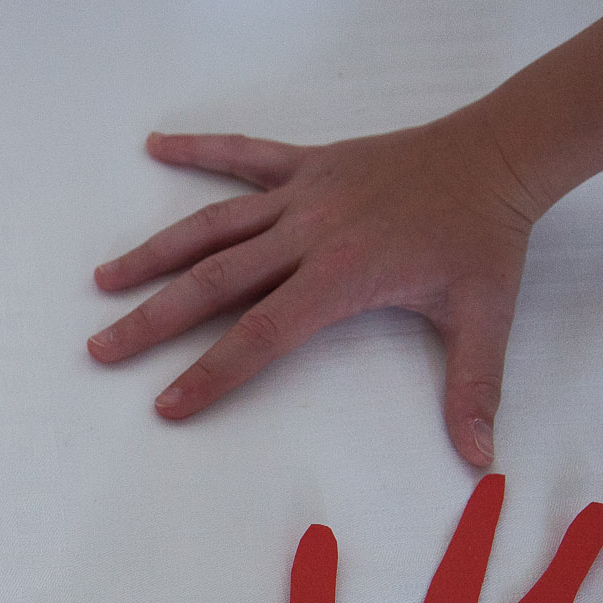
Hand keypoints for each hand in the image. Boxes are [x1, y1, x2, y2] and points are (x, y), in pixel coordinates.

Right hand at [89, 117, 542, 467]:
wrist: (500, 153)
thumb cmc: (485, 239)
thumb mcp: (483, 317)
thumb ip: (472, 388)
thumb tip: (480, 457)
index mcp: (344, 274)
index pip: (262, 333)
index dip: (211, 373)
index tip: (167, 404)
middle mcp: (310, 232)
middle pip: (214, 282)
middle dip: (153, 320)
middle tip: (103, 349)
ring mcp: (304, 193)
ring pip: (213, 226)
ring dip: (156, 254)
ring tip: (105, 281)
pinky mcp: (308, 164)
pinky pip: (244, 155)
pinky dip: (200, 149)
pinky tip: (156, 145)